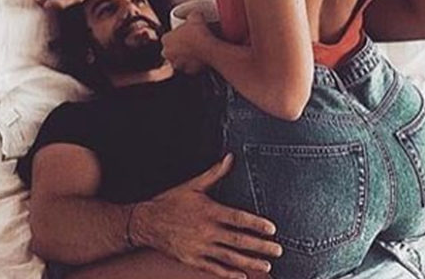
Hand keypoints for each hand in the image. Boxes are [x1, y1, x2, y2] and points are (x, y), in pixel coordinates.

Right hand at [131, 153, 282, 278]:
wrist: (146, 222)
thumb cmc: (170, 201)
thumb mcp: (193, 185)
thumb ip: (215, 173)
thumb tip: (230, 157)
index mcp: (209, 211)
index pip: (238, 218)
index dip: (256, 224)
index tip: (272, 229)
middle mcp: (206, 231)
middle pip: (238, 240)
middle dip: (260, 246)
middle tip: (278, 250)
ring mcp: (200, 248)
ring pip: (230, 257)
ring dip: (250, 262)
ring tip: (267, 265)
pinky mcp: (192, 260)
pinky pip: (214, 268)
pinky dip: (229, 274)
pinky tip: (242, 276)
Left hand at [161, 12, 212, 74]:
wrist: (209, 49)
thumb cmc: (199, 34)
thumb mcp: (195, 16)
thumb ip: (192, 15)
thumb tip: (195, 14)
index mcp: (165, 39)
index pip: (167, 37)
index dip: (176, 34)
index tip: (184, 32)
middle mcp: (168, 53)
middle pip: (171, 50)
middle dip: (178, 47)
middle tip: (189, 41)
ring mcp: (177, 64)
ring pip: (179, 60)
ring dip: (185, 56)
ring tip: (195, 50)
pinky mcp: (187, 71)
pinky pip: (190, 67)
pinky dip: (194, 64)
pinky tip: (201, 58)